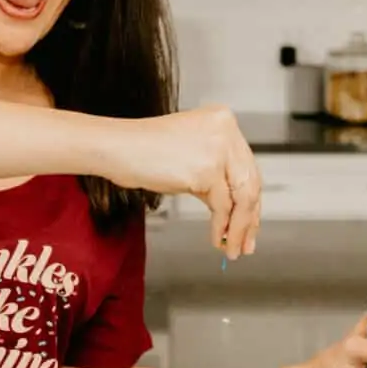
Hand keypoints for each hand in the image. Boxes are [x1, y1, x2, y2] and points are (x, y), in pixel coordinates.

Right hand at [105, 105, 260, 259]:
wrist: (116, 147)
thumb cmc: (141, 150)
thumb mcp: (189, 153)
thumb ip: (214, 170)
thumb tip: (232, 205)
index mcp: (222, 120)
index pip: (247, 165)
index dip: (251, 198)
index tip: (250, 220)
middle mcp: (225, 131)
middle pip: (250, 182)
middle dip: (249, 218)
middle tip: (247, 241)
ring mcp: (218, 150)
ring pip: (242, 197)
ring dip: (238, 228)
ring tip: (233, 247)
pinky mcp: (206, 171)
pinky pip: (222, 207)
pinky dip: (221, 227)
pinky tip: (216, 238)